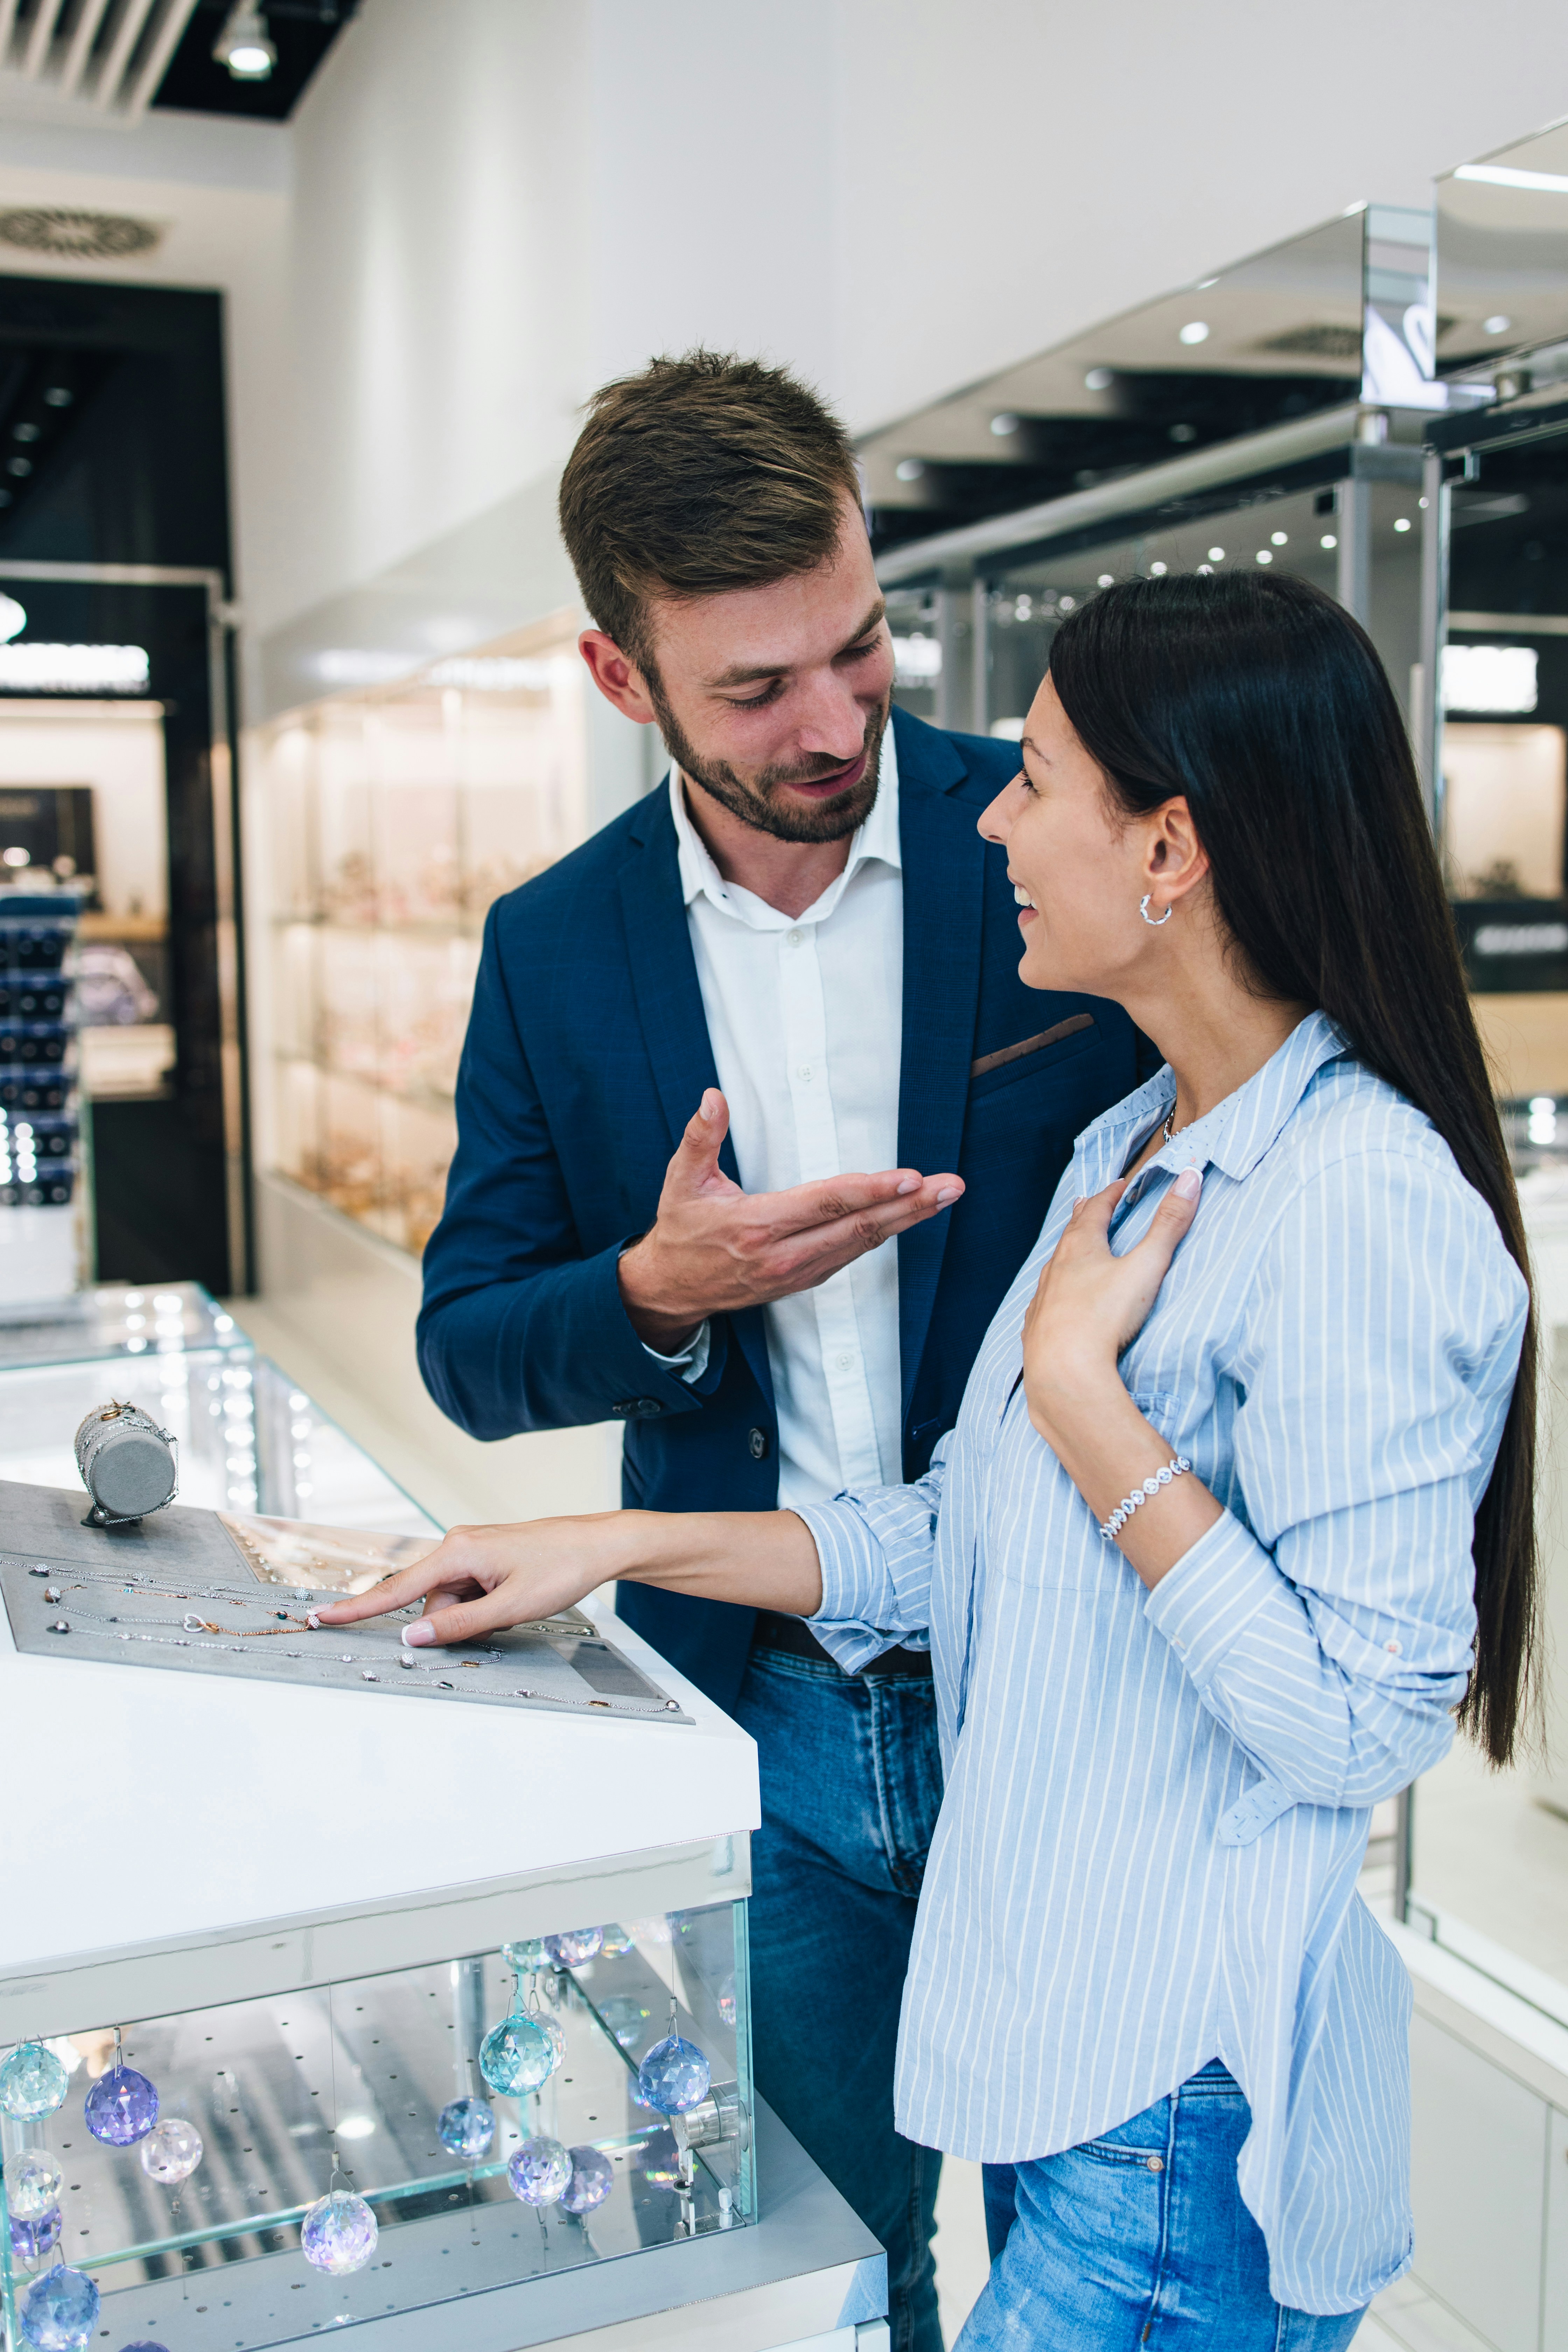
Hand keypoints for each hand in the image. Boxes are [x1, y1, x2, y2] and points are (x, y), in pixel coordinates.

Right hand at [313, 1514, 633, 1646]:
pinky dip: (484, 1607)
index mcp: (457, 1551)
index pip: (396, 1588)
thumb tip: (412, 1636)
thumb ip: (458, 1624)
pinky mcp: (484, 1559)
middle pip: (431, 1603)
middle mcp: (457, 1545)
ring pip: (451, 1603)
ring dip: (475, 1616)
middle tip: (501, 1617)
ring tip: (515, 1602)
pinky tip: (513, 1598)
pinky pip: (468, 1594)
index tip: (322, 1617)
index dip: (357, 1608)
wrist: (598, 1545)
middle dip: (456, 1622)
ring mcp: (471, 1551)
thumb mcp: (510, 1607)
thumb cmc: (561, 1567)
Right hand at [618, 1088, 962, 1350]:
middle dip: (909, 1206)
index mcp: (756, 1225)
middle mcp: (783, 1255)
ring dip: (906, 1220)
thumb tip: (713, 1097)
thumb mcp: (681, 1180)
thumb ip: (700, 1137)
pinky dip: (882, 1235)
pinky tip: (907, 1216)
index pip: (826, 1203)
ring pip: (862, 1245)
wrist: (671, 1288)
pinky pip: (851, 1255)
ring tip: (942, 1197)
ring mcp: (797, 1274)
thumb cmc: (681, 1229)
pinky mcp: (803, 1282)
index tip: (909, 1176)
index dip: (871, 1190)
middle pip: (859, 1228)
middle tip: (950, 1186)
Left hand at [1022, 1169, 1201, 1444]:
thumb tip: (1189, 1178)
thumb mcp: (1146, 1267)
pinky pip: (1043, 1300)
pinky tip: (1052, 1298)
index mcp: (1081, 1248)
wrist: (1064, 1370)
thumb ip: (1169, 1225)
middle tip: (1086, 1203)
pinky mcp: (1037, 1327)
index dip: (1110, 1195)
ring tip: (1071, 1245)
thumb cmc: (1105, 1316)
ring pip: (1054, 1266)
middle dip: (1083, 1216)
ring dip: (1066, 1252)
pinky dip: (1052, 1290)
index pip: (1096, 1210)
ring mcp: (1043, 1298)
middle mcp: (1056, 1268)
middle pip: (1070, 1233)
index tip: (1120, 1185)